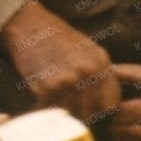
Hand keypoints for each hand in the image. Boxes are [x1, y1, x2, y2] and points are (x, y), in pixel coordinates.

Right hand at [0, 1, 119, 121]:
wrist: (30, 26)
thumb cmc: (60, 40)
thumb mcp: (90, 52)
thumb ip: (101, 77)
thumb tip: (108, 109)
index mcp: (101, 62)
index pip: (110, 104)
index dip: (99, 110)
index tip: (90, 109)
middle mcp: (87, 71)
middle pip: (89, 113)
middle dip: (79, 114)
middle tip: (68, 104)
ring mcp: (67, 79)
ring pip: (69, 114)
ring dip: (61, 111)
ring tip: (55, 96)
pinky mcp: (45, 87)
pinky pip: (49, 109)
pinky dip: (45, 106)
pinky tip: (43, 92)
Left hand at [105, 64, 140, 140]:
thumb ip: (130, 72)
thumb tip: (105, 69)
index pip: (118, 113)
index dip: (110, 107)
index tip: (110, 102)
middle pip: (118, 132)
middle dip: (113, 122)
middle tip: (115, 114)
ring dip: (120, 137)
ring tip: (124, 125)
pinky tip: (137, 138)